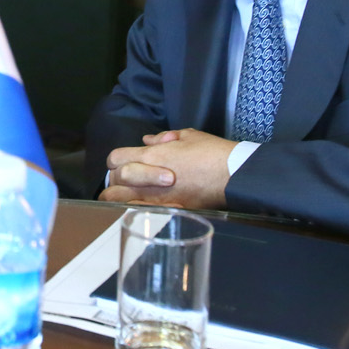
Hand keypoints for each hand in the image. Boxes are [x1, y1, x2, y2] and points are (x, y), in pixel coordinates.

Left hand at [99, 128, 233, 209]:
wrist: (233, 175)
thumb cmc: (212, 153)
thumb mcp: (187, 136)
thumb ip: (163, 138)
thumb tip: (148, 140)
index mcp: (151, 156)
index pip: (115, 158)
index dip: (116, 161)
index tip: (123, 164)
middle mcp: (148, 178)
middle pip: (114, 180)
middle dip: (114, 181)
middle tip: (121, 183)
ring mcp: (157, 197)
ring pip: (120, 201)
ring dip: (119, 198)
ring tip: (124, 197)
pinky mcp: (168, 211)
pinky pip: (140, 212)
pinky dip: (135, 210)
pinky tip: (140, 208)